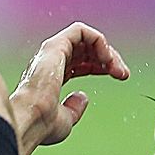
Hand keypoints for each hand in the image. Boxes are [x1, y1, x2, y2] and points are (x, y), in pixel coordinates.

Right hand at [10, 22, 130, 151]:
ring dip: (106, 51)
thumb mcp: (66, 119)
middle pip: (85, 49)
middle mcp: (50, 62)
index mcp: (51, 77)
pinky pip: (81, 31)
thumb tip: (83, 97)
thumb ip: (75, 108)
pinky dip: (98, 40)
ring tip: (117, 68)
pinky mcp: (55, 45)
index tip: (116, 75)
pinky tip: (106, 58)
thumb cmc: (42, 124)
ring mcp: (52, 53)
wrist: (32, 120)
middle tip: (122, 73)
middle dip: (108, 59)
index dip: (100, 65)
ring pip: (85, 38)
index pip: (79, 62)